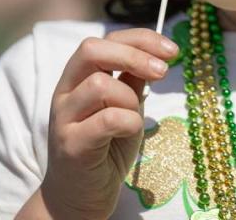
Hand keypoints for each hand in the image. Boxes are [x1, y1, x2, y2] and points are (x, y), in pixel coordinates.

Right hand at [36, 29, 178, 219]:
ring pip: (100, 84)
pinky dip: (129, 122)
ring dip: (130, 98)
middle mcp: (65, 92)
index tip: (172, 51)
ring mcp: (64, 118)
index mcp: (77, 78)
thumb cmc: (106, 148)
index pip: (105, 40)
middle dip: (134, 54)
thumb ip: (132, 81)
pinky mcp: (71, 144)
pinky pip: (107, 119)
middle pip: (91, 49)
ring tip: (134, 117)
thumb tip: (157, 54)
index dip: (140, 39)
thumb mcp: (125, 107)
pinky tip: (130, 132)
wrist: (82, 195)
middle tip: (163, 71)